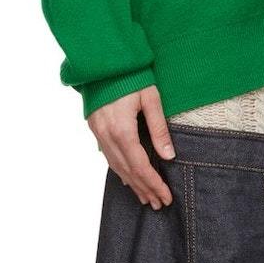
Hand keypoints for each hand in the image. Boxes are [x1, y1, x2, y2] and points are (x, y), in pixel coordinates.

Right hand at [88, 84, 175, 208]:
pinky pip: (108, 156)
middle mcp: (107, 135)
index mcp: (122, 130)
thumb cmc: (131, 75)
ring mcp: (98, 133)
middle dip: (144, 188)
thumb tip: (168, 156)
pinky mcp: (95, 127)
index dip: (153, 183)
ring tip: (145, 196)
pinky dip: (120, 169)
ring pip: (116, 166)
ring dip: (132, 183)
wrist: (104, 59)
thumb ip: (159, 128)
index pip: (140, 166)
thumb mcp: (150, 98)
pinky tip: (128, 177)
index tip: (165, 197)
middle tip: (158, 203)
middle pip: (128, 171)